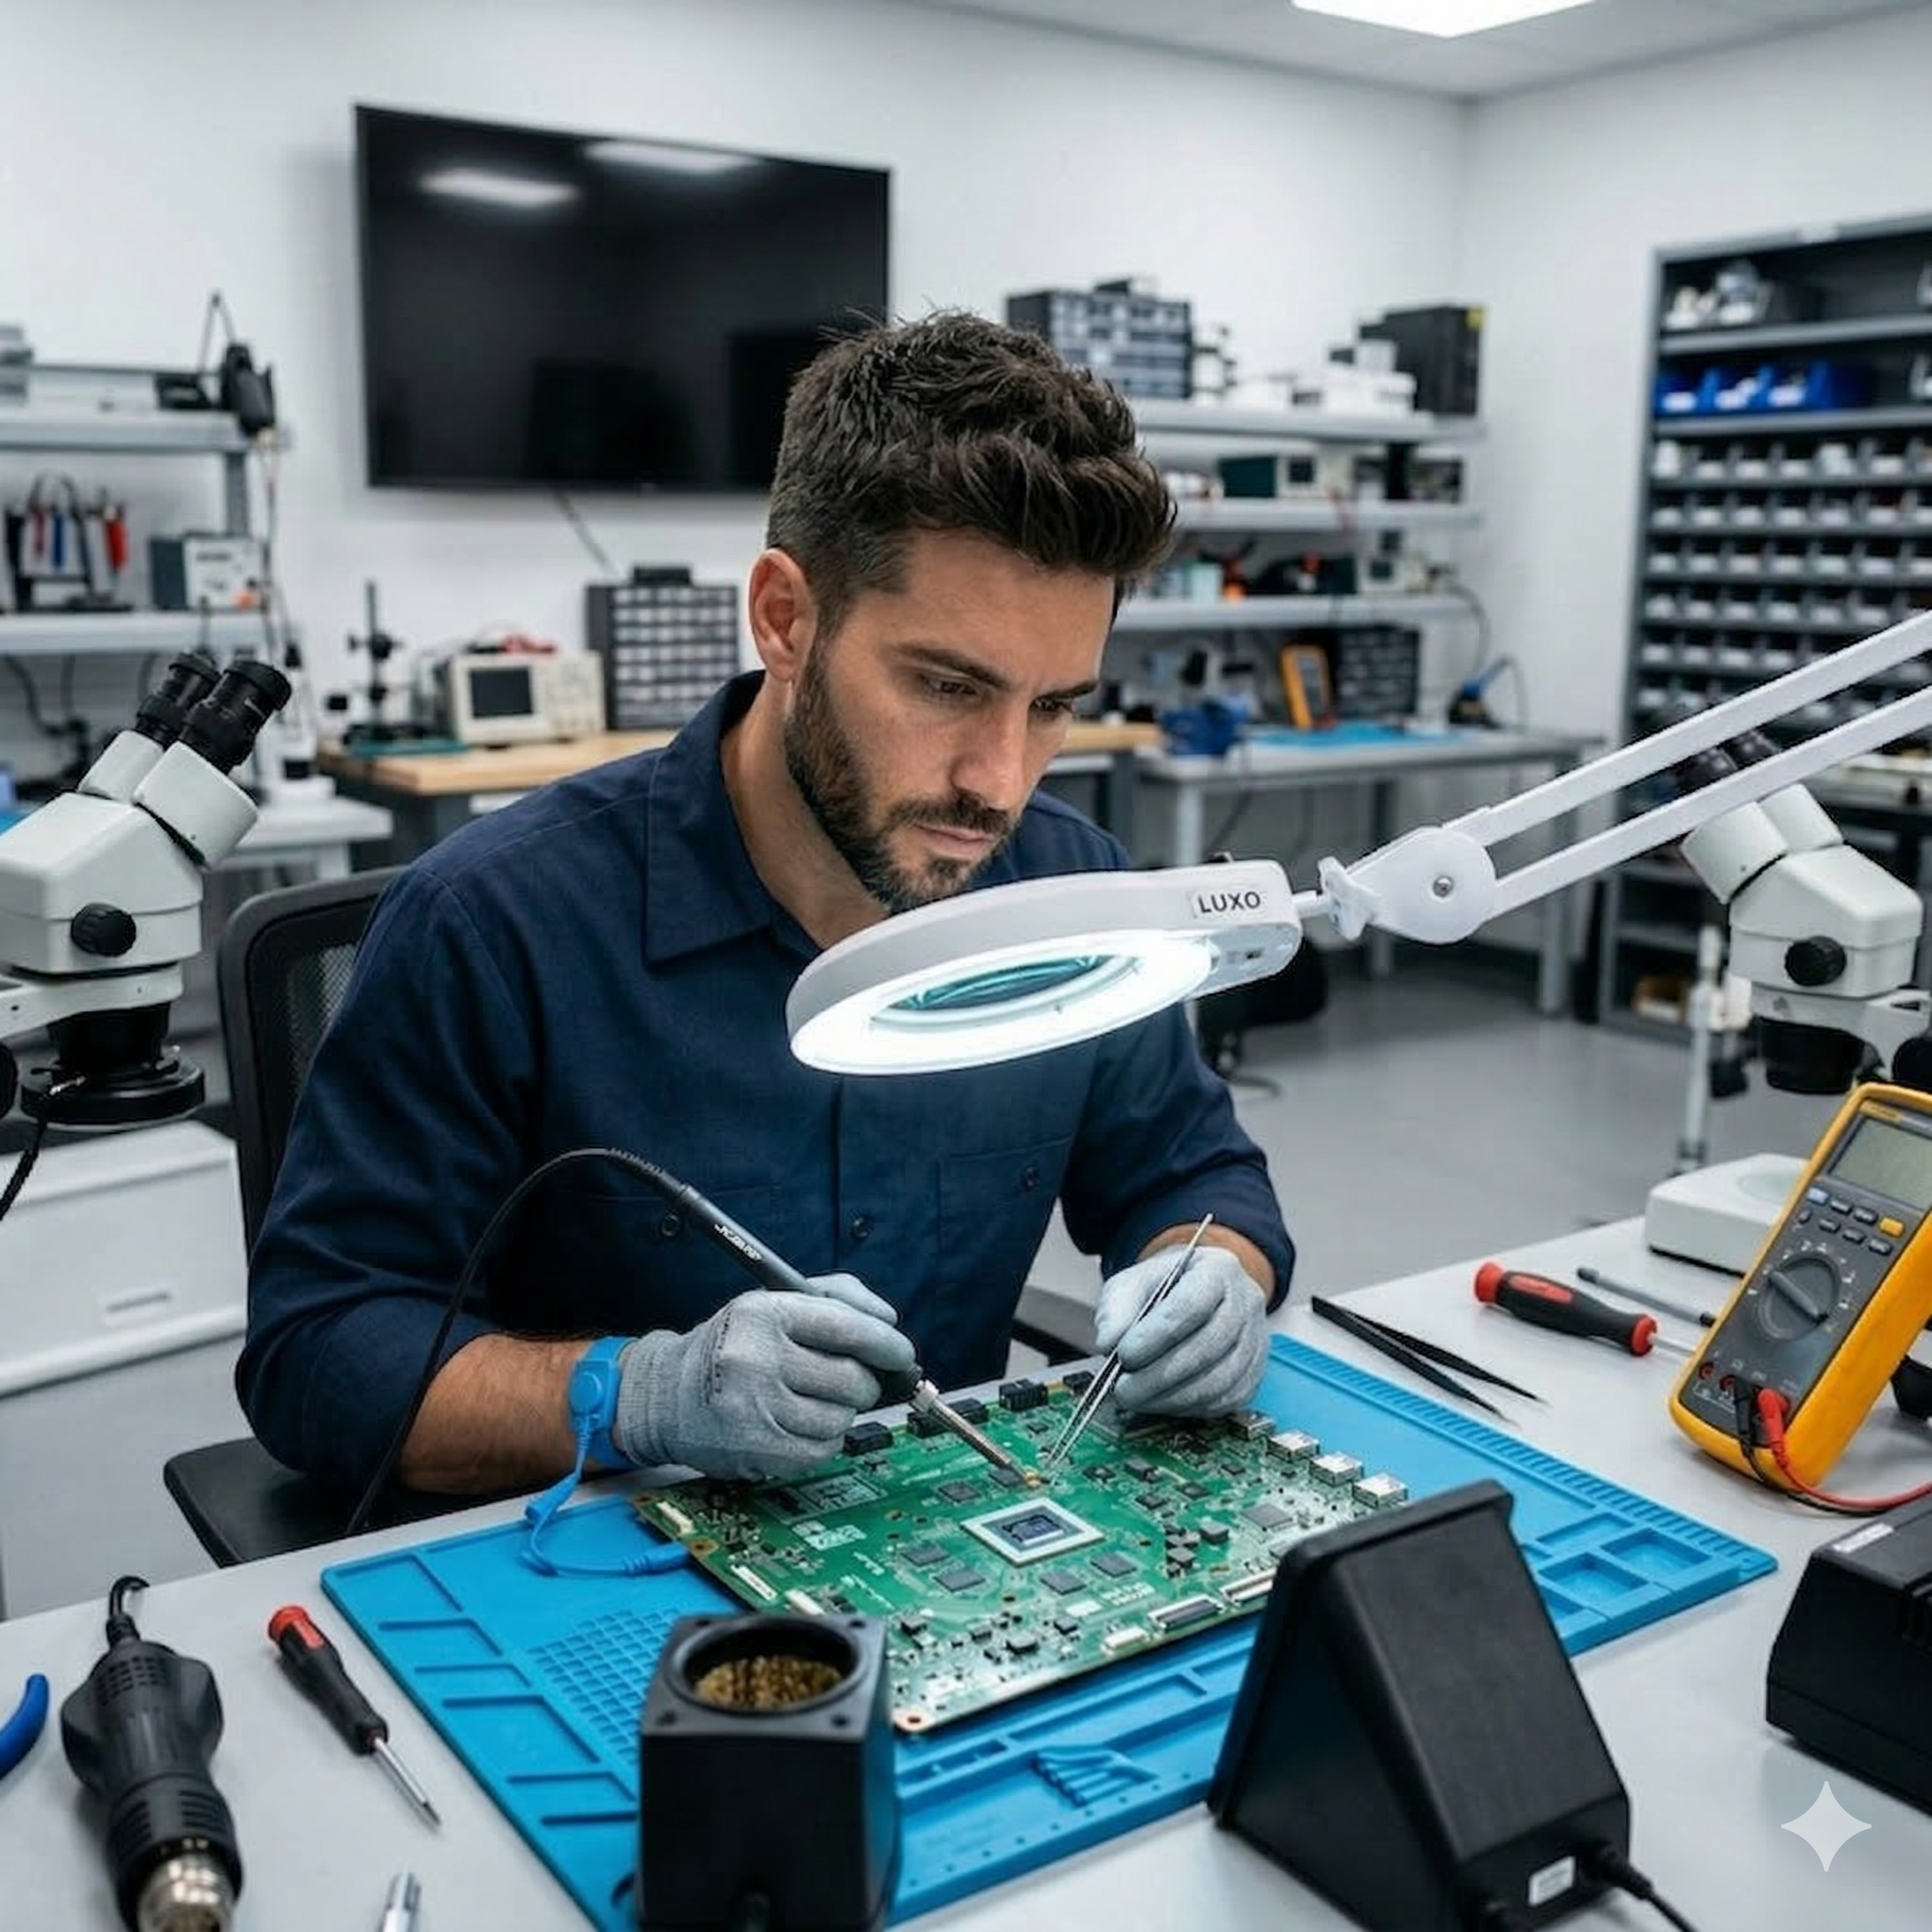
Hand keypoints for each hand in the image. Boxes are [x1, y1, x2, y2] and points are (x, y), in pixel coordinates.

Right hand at [613, 1274, 917, 1480]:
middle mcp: (757, 1358)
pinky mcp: (757, 1450)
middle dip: (864, 1383)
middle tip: (852, 1381)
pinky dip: (823, 1440)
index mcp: (765, 1313)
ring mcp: (755, 1408)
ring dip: (840, 1413)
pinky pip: (823, 1449)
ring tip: (812, 1401)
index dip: (885, 1344)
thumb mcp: (772, 1304)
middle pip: (851, 1379)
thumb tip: (888, 1323)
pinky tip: (799, 1425)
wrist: (667, 1396)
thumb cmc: (733, 1345)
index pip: (846, 1327)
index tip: (902, 1354)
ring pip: (841, 1418)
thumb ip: (833, 1299)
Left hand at [1093, 1245, 1269, 1417]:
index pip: (1193, 1304)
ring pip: (1218, 1380)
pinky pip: (1224, 1400)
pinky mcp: (1253, 1374)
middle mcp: (1245, 1304)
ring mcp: (1255, 1341)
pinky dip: (1188, 1408)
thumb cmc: (1164, 1287)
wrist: (1194, 1293)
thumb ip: (1117, 1309)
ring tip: (1135, 1398)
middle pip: (1207, 1347)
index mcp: (1217, 1270)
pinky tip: (1160, 1401)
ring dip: (1170, 1397)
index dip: (1157, 1335)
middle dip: (1159, 1375)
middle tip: (1123, 1389)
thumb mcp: (1132, 1283)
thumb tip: (1109, 1344)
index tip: (1124, 1355)